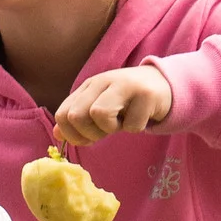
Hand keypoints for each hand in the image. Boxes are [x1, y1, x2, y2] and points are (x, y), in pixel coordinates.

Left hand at [54, 65, 172, 148]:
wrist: (163, 85)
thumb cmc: (127, 101)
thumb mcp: (99, 107)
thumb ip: (78, 120)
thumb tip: (57, 134)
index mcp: (88, 86)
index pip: (63, 114)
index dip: (71, 134)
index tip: (86, 138)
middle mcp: (103, 82)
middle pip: (76, 116)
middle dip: (89, 134)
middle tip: (105, 131)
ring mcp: (124, 85)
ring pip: (100, 114)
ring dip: (111, 129)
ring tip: (122, 122)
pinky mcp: (146, 94)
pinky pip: (131, 126)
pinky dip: (135, 128)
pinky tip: (140, 117)